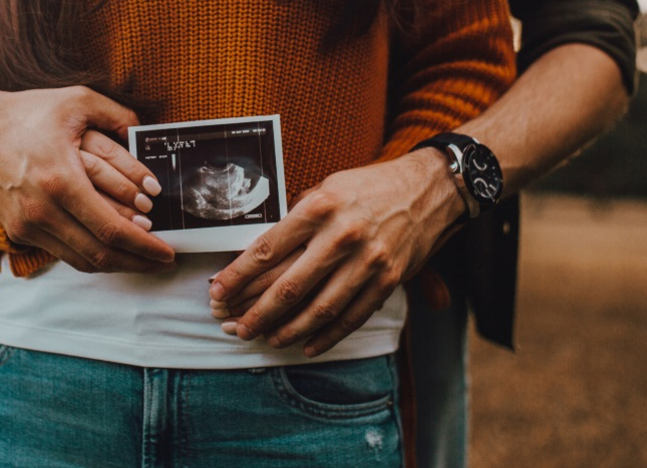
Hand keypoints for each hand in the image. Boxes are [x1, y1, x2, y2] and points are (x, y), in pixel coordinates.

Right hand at [0, 85, 174, 272]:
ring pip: (82, 261)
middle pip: (100, 254)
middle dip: (138, 262)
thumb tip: (148, 134)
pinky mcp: (18, 231)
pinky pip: (63, 253)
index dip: (145, 246)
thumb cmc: (26, 112)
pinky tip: (111, 249)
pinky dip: (91, 255)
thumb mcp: (76, 101)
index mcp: (60, 180)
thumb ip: (118, 115)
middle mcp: (41, 210)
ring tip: (143, 259)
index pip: (111, 230)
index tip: (168, 251)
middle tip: (163, 261)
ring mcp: (27, 225)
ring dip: (117, 264)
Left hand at [208, 149, 461, 356]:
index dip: (237, 276)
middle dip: (256, 312)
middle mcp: (341, 235)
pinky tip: (306, 346)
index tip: (217, 292)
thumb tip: (259, 253)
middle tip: (234, 327)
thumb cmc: (369, 186)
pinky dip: (327, 336)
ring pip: (319, 308)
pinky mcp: (389, 279)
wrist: (430, 188)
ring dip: (288, 330)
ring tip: (266, 339)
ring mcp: (368, 261)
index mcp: (319, 207)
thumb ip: (296, 219)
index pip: (266, 249)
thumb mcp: (327, 187)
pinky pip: (352, 316)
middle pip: (289, 286)